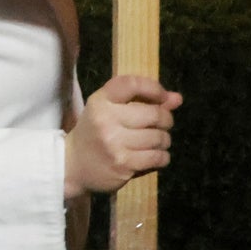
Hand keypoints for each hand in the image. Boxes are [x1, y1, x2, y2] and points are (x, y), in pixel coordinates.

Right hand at [66, 74, 179, 196]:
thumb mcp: (110, 110)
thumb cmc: (95, 132)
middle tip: (161, 124)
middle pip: (154, 114)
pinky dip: (162, 157)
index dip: (154, 88)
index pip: (132, 84)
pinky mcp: (123, 164)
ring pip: (159, 137)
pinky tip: (155, 156)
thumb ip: (144, 100)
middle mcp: (106, 120)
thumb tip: (177, 98)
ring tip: (156, 141)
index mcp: (100, 101)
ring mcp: (114, 144)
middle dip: (165, 119)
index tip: (162, 97)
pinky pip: (157, 157)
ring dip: (164, 140)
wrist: (72, 165)